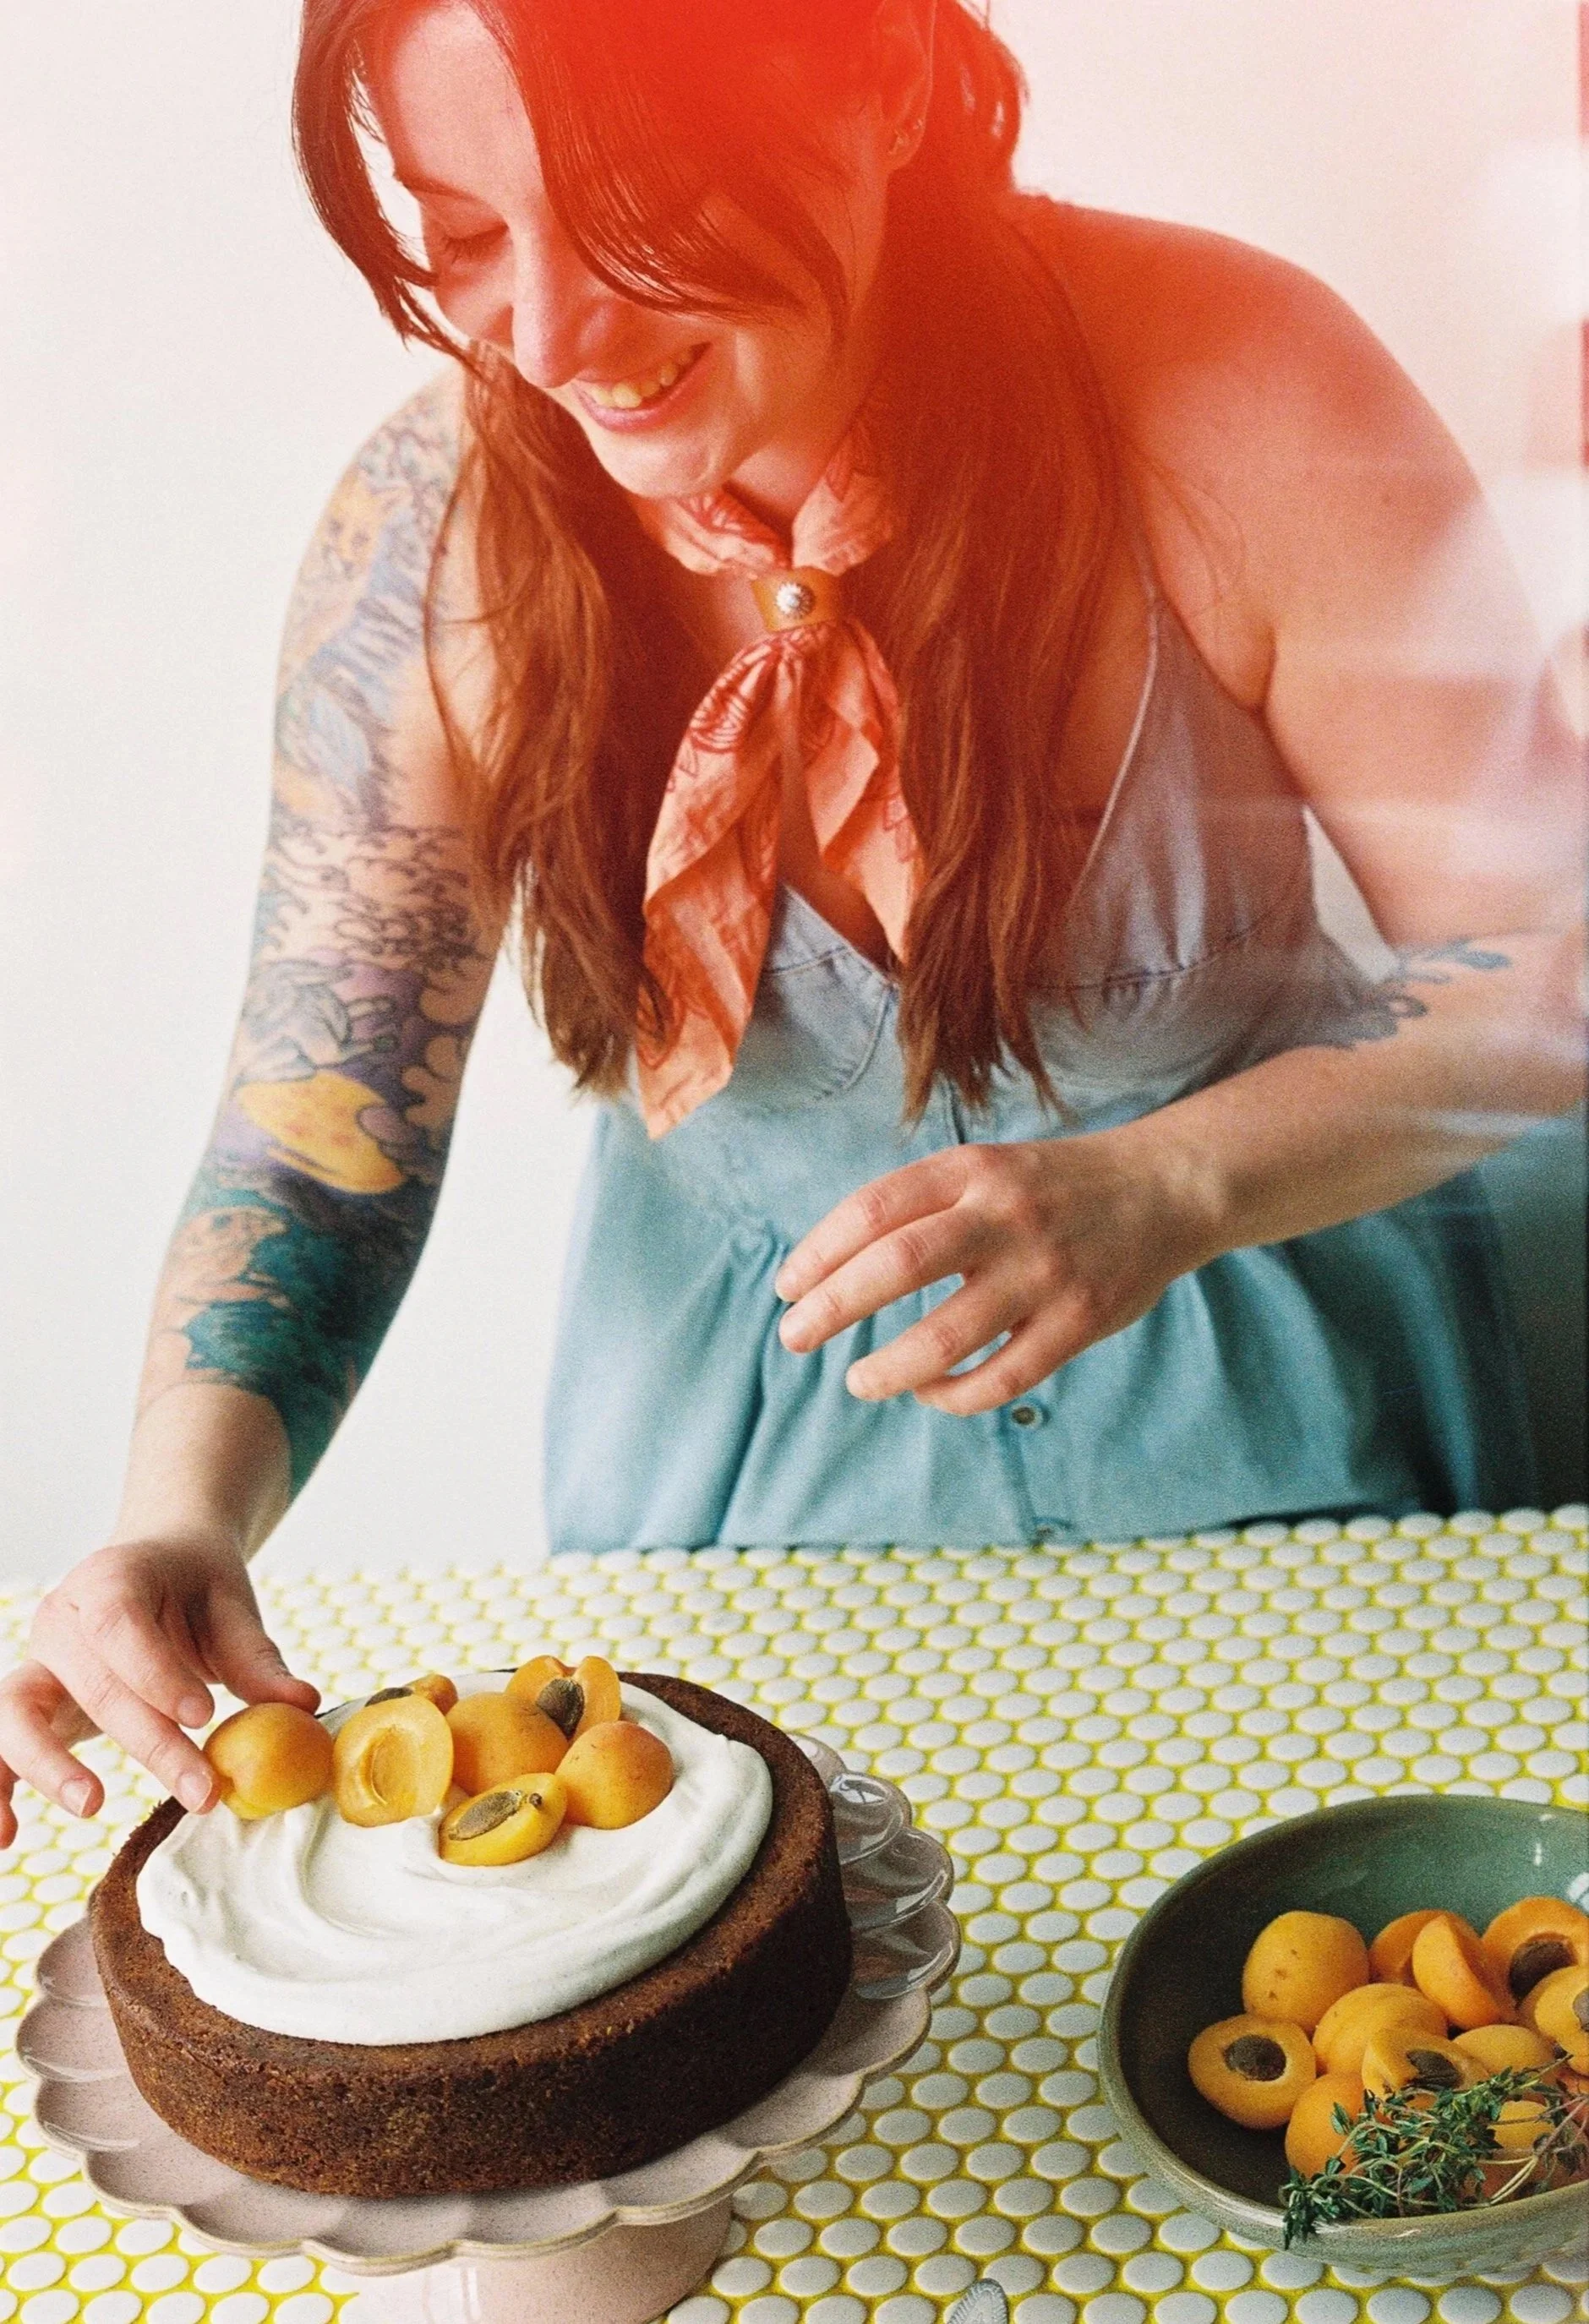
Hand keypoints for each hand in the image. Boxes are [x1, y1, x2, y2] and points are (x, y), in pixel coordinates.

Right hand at [0, 1536, 318, 1848]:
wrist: (155, 1567)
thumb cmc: (193, 1588)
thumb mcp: (230, 1608)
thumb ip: (258, 1659)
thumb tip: (302, 1706)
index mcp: (111, 1578)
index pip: (120, 1624)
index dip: (156, 1672)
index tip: (202, 1715)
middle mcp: (62, 1617)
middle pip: (93, 1683)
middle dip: (149, 1742)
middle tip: (203, 1790)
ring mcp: (37, 1662)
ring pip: (19, 1712)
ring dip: (49, 1764)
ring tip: (95, 1804)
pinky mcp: (31, 1705)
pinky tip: (7, 1837)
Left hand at [775, 1131, 1217, 1414]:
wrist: (1165, 1189)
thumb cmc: (1051, 1189)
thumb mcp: (985, 1169)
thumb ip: (920, 1208)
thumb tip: (828, 1272)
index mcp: (971, 1171)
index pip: (872, 1210)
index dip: (818, 1252)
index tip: (787, 1287)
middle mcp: (1004, 1216)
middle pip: (895, 1266)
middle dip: (830, 1307)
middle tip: (793, 1337)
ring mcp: (1044, 1271)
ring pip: (946, 1334)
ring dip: (887, 1367)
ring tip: (857, 1380)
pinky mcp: (1079, 1321)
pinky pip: (1002, 1376)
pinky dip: (953, 1396)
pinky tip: (927, 1393)